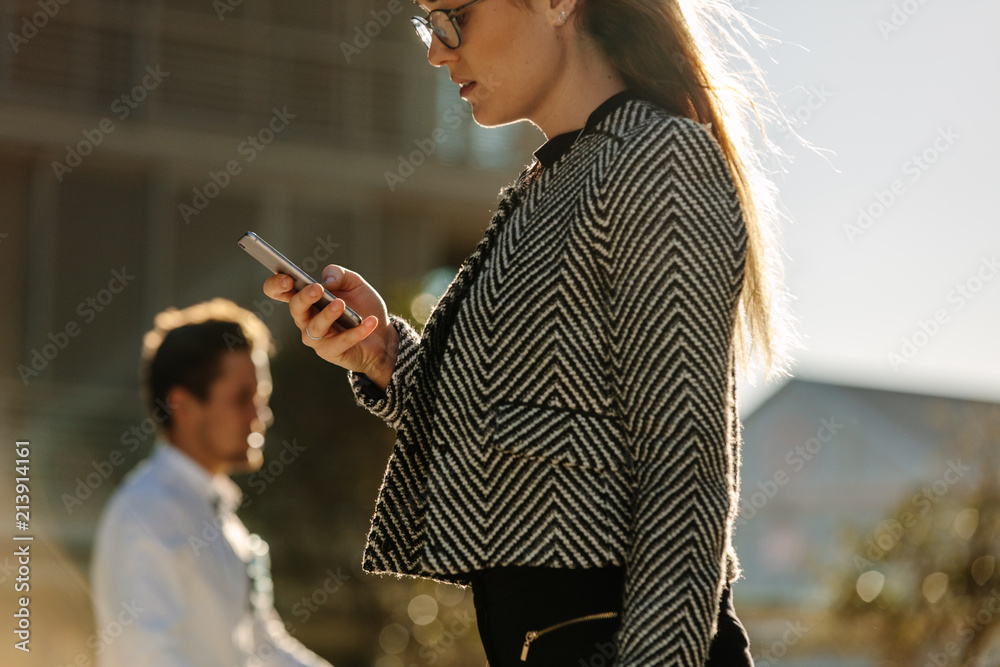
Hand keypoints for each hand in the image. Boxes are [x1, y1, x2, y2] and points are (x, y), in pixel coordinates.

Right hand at [262, 265, 397, 389]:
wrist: (383, 334)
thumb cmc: (363, 306)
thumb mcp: (355, 284)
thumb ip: (340, 275)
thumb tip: (327, 280)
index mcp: (305, 298)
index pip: (279, 291)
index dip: (276, 284)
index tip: (288, 278)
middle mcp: (305, 318)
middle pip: (295, 307)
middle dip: (304, 297)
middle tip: (318, 289)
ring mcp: (316, 337)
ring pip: (314, 327)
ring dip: (327, 314)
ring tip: (341, 304)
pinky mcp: (330, 352)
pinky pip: (342, 341)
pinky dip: (357, 331)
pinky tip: (370, 321)